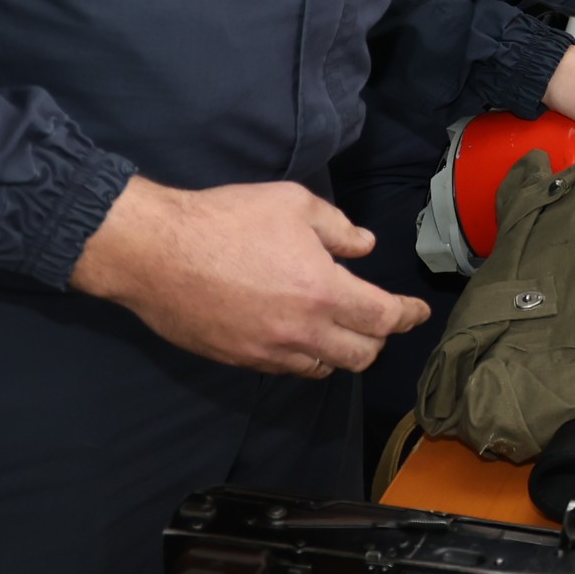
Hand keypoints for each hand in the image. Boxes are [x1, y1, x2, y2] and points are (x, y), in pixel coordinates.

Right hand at [69, 176, 428, 377]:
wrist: (156, 253)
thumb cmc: (226, 220)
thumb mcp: (293, 204)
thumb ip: (338, 228)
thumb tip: (364, 246)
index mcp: (323, 292)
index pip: (383, 318)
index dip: (408, 316)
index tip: (418, 311)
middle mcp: (301, 332)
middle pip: (361, 355)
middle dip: (378, 338)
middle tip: (378, 318)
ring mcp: (268, 352)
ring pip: (323, 368)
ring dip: (340, 351)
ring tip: (339, 328)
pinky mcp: (238, 361)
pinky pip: (286, 369)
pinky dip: (304, 356)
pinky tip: (297, 334)